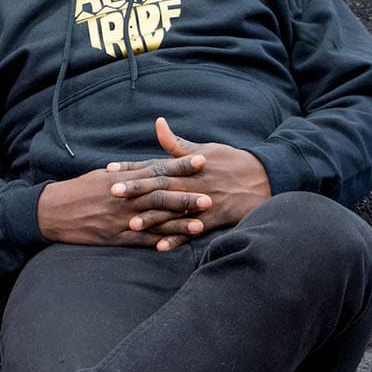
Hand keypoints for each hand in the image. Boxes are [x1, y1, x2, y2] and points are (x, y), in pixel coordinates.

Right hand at [38, 158, 209, 247]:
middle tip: (210, 196)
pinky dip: (158, 242)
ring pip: (155, 220)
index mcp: (122, 178)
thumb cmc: (78, 191)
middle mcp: (124, 198)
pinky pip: (141, 240)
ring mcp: (120, 219)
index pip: (156, 169)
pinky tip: (176, 244)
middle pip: (160, 195)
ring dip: (179, 222)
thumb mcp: (102, 176)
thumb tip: (151, 166)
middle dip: (186, 196)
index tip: (201, 160)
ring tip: (201, 223)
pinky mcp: (115, 237)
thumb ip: (128, 172)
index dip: (180, 165)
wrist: (53, 211)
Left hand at [113, 117, 272, 249]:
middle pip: (159, 187)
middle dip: (136, 191)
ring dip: (152, 219)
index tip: (109, 170)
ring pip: (173, 212)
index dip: (131, 168)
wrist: (263, 178)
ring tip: (131, 225)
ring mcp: (202, 202)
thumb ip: (176, 143)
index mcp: (186, 167)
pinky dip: (177, 239)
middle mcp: (191, 184)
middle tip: (112, 193)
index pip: (153, 166)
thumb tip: (159, 123)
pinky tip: (159, 247)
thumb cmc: (230, 161)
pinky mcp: (213, 219)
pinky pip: (192, 231)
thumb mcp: (203, 148)